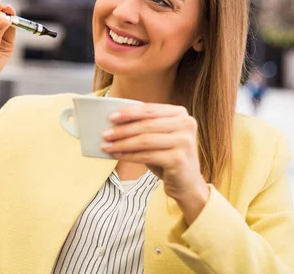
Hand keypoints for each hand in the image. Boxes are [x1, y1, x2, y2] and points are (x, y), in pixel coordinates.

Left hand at [101, 103, 209, 221]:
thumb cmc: (168, 156)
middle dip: (123, 130)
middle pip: (146, 124)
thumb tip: (114, 122)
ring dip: (122, 143)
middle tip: (105, 134)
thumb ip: (145, 126)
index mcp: (181, 113)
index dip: (129, 112)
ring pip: (145, 140)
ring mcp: (184, 142)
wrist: (187, 184)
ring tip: (107, 146)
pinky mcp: (178, 159)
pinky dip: (129, 155)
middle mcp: (186, 124)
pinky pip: (146, 156)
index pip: (150, 109)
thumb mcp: (159, 137)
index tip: (111, 117)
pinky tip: (117, 155)